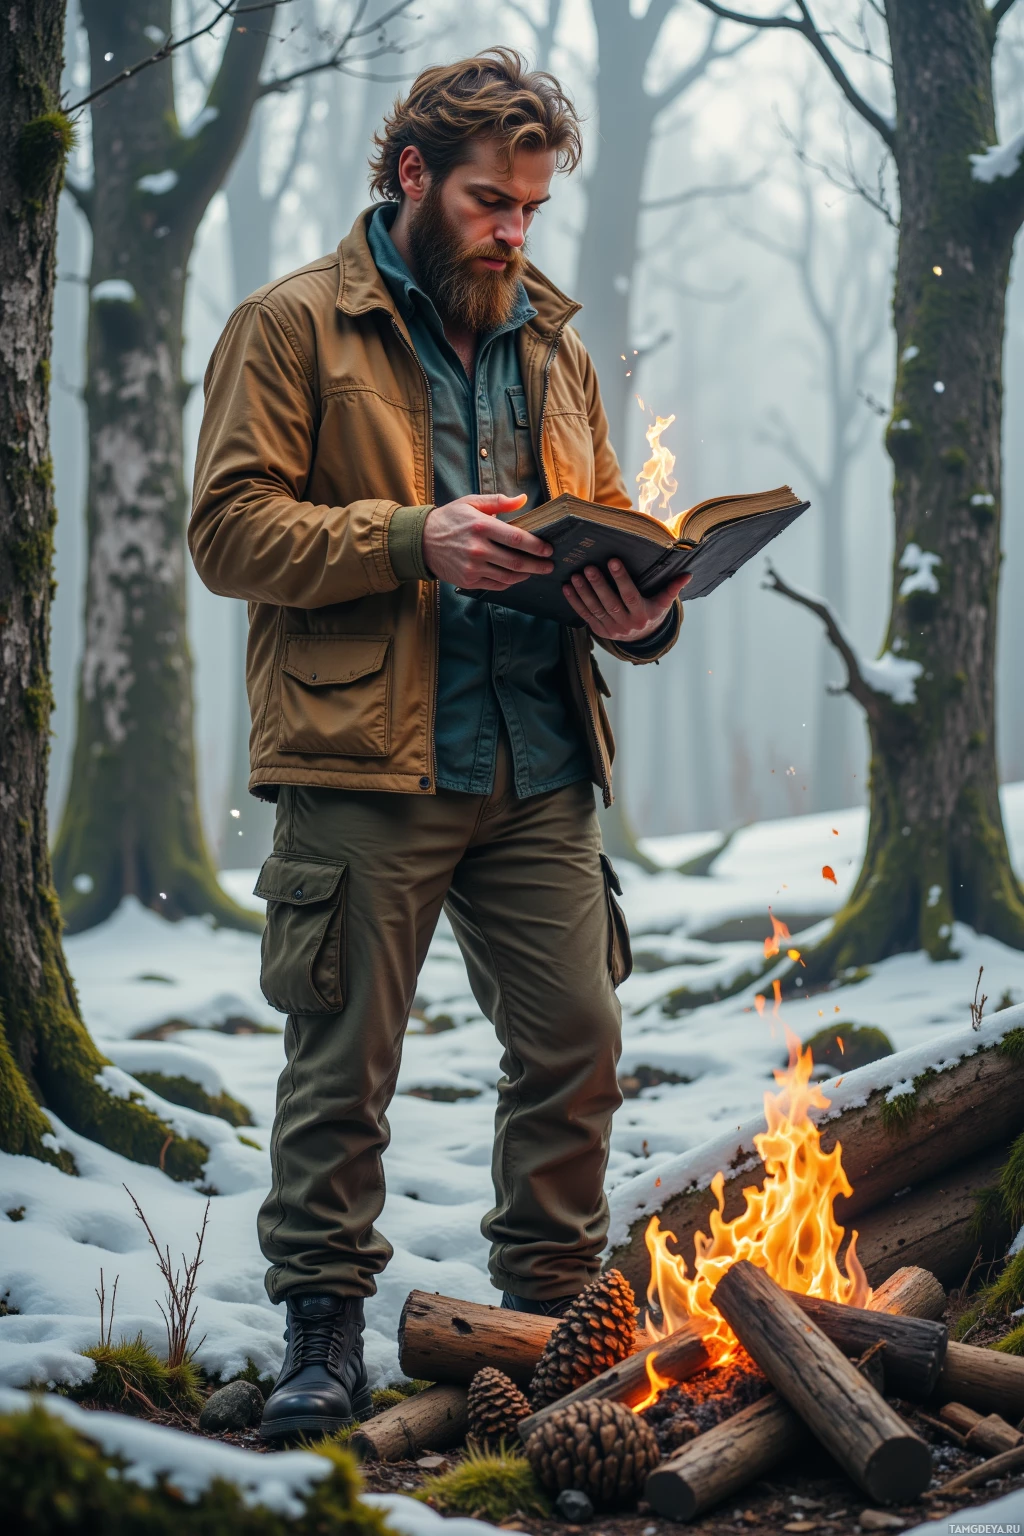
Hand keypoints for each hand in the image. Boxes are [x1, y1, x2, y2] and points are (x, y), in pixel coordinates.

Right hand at [422, 493, 553, 588]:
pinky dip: (509, 582)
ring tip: (535, 571)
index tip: (548, 549)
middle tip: (549, 565)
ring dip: (525, 575)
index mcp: (481, 526)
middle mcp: (477, 549)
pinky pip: (495, 585)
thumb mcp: (471, 502)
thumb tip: (523, 499)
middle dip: (537, 565)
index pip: (516, 539)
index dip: (536, 546)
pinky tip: (516, 577)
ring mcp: (472, 567)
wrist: (421, 541)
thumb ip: (499, 501)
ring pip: (507, 576)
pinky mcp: (468, 581)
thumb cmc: (450, 519)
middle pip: (516, 561)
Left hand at [563, 559, 690, 642]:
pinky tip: (567, 588)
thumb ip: (672, 588)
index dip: (621, 579)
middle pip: (610, 603)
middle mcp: (626, 624)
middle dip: (598, 585)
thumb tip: (688, 574)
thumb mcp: (663, 603)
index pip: (630, 595)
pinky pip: (585, 615)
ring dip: (584, 593)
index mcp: (642, 615)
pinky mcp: (599, 631)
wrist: (642, 639)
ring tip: (576, 576)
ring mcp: (611, 629)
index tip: (612, 561)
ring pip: (595, 609)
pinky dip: (575, 602)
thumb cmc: (653, 613)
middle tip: (589, 567)